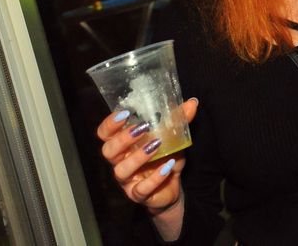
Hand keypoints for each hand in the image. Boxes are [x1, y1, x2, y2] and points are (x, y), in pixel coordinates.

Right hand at [97, 98, 198, 214]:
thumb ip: (180, 120)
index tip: (124, 113)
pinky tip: (167, 166)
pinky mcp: (138, 195)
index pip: (105, 134)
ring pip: (121, 170)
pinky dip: (155, 178)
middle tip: (143, 128)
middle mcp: (121, 161)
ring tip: (156, 145)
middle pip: (108, 151)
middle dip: (122, 138)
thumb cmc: (165, 157)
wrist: (172, 186)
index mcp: (124, 145)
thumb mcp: (173, 137)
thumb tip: (192, 102)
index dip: (110, 124)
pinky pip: (141, 189)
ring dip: (138, 157)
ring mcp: (128, 180)